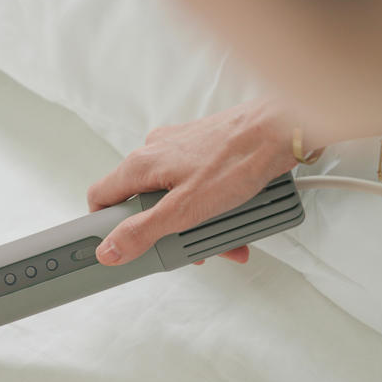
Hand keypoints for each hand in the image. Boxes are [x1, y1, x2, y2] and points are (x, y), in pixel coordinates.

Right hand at [86, 99, 298, 266]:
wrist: (280, 130)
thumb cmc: (238, 160)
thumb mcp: (184, 210)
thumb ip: (143, 231)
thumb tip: (110, 250)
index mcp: (141, 164)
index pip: (100, 197)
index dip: (105, 225)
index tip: (120, 245)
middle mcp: (155, 150)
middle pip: (143, 202)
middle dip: (166, 233)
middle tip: (187, 251)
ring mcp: (179, 148)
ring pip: (173, 196)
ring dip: (194, 225)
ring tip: (224, 242)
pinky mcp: (203, 149)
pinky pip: (195, 186)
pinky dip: (210, 207)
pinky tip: (233, 221)